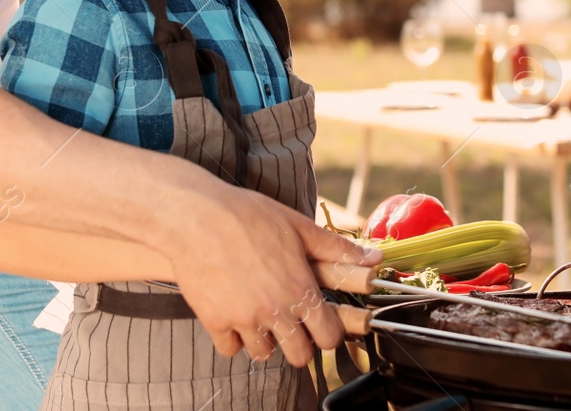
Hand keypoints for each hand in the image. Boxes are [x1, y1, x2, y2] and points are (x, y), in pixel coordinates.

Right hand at [166, 186, 380, 366]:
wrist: (196, 215)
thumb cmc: (247, 214)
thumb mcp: (298, 226)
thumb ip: (336, 249)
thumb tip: (375, 259)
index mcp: (299, 288)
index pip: (328, 337)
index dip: (328, 332)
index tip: (319, 321)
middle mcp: (275, 310)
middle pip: (300, 356)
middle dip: (300, 343)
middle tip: (291, 323)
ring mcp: (244, 319)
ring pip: (264, 354)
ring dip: (265, 340)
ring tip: (260, 316)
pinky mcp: (215, 321)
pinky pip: (230, 349)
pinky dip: (233, 338)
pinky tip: (234, 315)